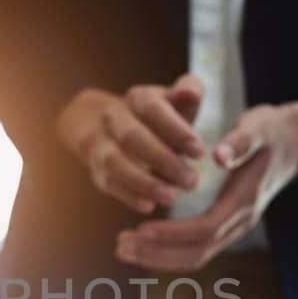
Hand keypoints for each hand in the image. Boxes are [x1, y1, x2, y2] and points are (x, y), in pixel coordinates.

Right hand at [57, 76, 205, 213]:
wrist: (117, 130)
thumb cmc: (163, 118)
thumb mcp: (177, 101)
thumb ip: (189, 93)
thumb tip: (191, 93)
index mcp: (137, 98)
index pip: (152, 109)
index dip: (175, 130)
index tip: (200, 152)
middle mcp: (114, 118)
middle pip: (131, 136)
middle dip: (162, 160)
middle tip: (192, 181)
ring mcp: (101, 144)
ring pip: (115, 162)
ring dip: (143, 182)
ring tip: (171, 198)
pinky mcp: (98, 170)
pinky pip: (109, 183)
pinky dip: (128, 196)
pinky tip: (150, 206)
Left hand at [115, 94, 297, 270]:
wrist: (296, 141)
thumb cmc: (272, 129)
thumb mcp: (259, 126)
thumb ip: (239, 141)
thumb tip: (218, 155)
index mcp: (244, 200)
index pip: (204, 228)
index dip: (171, 233)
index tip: (141, 228)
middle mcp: (241, 220)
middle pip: (197, 252)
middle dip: (157, 253)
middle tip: (120, 246)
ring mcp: (236, 226)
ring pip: (196, 255)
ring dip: (158, 256)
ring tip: (123, 249)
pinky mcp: (228, 223)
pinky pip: (198, 247)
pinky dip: (169, 249)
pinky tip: (144, 241)